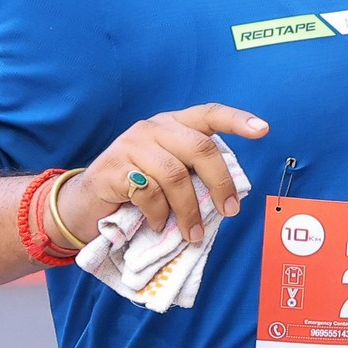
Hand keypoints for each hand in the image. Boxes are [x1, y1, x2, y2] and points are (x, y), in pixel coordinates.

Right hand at [57, 104, 268, 246]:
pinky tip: (158, 225)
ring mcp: (130, 146)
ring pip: (175, 175)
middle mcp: (152, 128)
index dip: (237, 120)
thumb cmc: (136, 191)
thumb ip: (194, 174)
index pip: (209, 114)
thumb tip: (229, 197)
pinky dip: (159, 214)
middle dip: (220, 183)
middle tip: (230, 212)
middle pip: (200, 148)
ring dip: (189, 210)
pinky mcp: (113, 169)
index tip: (263, 129)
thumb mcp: (169, 176)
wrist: (84, 206)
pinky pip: (148, 193)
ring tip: (193, 233)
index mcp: (172, 125)